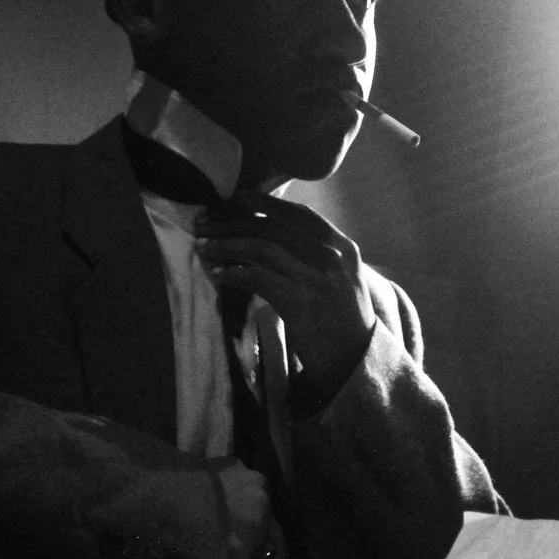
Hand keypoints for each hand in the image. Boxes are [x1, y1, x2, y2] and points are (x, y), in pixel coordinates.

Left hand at [195, 195, 373, 409]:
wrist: (355, 360)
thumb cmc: (344, 322)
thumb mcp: (342, 280)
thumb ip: (318, 256)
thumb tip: (276, 239)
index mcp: (342, 246)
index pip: (300, 214)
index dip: (268, 203)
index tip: (239, 198)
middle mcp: (329, 255)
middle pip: (273, 227)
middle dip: (233, 221)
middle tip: (205, 222)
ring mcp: (314, 275)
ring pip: (260, 247)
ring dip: (225, 244)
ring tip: (202, 247)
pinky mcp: (297, 298)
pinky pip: (255, 276)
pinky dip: (232, 273)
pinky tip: (217, 274)